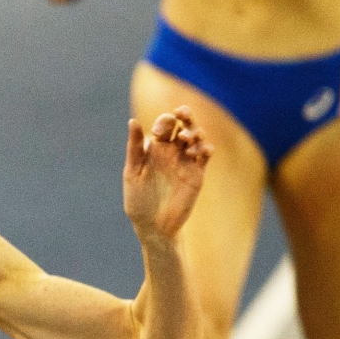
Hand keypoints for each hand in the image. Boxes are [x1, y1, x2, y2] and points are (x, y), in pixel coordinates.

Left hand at [122, 109, 210, 242]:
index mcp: (155, 148)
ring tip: (185, 139)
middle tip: (181, 113)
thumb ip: (134, 148)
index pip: (164, 125)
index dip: (163, 121)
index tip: (157, 131)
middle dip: (185, 115)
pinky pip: (206, 155)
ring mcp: (186, 161)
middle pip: (184, 125)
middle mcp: (172, 151)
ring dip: (195, 132)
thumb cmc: (138, 200)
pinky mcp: (197, 173)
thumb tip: (132, 121)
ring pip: (197, 137)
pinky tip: (200, 151)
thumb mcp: (132, 172)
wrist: (153, 225)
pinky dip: (206, 148)